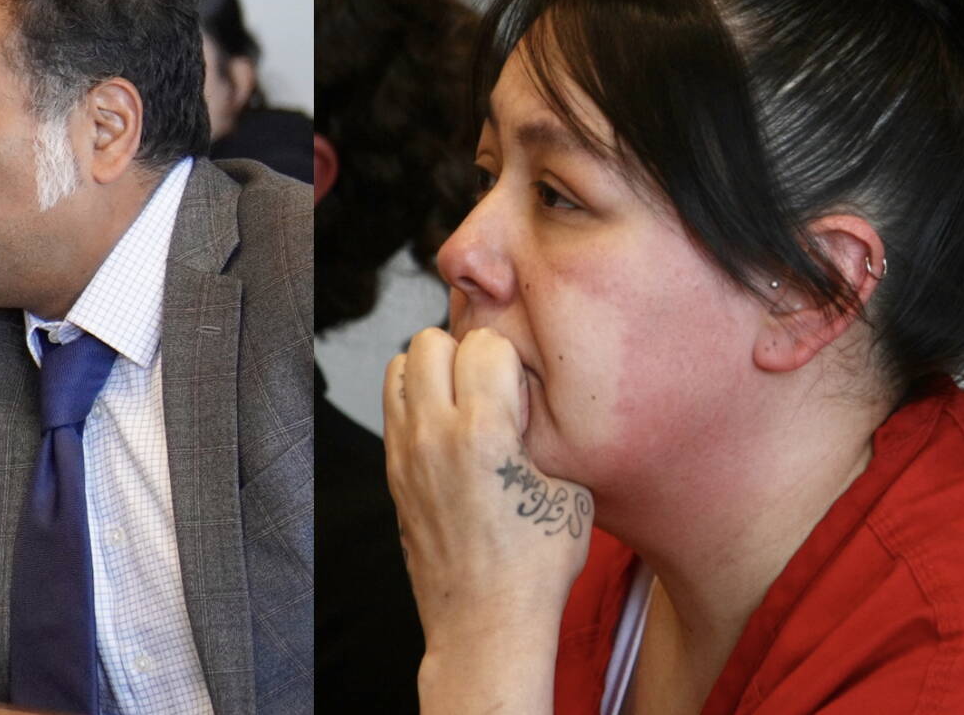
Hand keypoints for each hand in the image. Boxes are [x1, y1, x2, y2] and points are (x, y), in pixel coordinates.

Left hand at [383, 328, 591, 708]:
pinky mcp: (392, 473)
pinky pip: (394, 407)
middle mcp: (434, 435)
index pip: (484, 342)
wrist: (486, 624)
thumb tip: (530, 393)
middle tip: (491, 388)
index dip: (511, 359)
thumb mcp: (571, 488)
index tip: (523, 389)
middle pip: (431, 339)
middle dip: (465, 353)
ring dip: (433, 372)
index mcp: (483, 432)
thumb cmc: (537, 565)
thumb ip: (548, 428)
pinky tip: (450, 434)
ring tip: (465, 403)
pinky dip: (418, 404)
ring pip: (400, 365)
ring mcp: (405, 454)